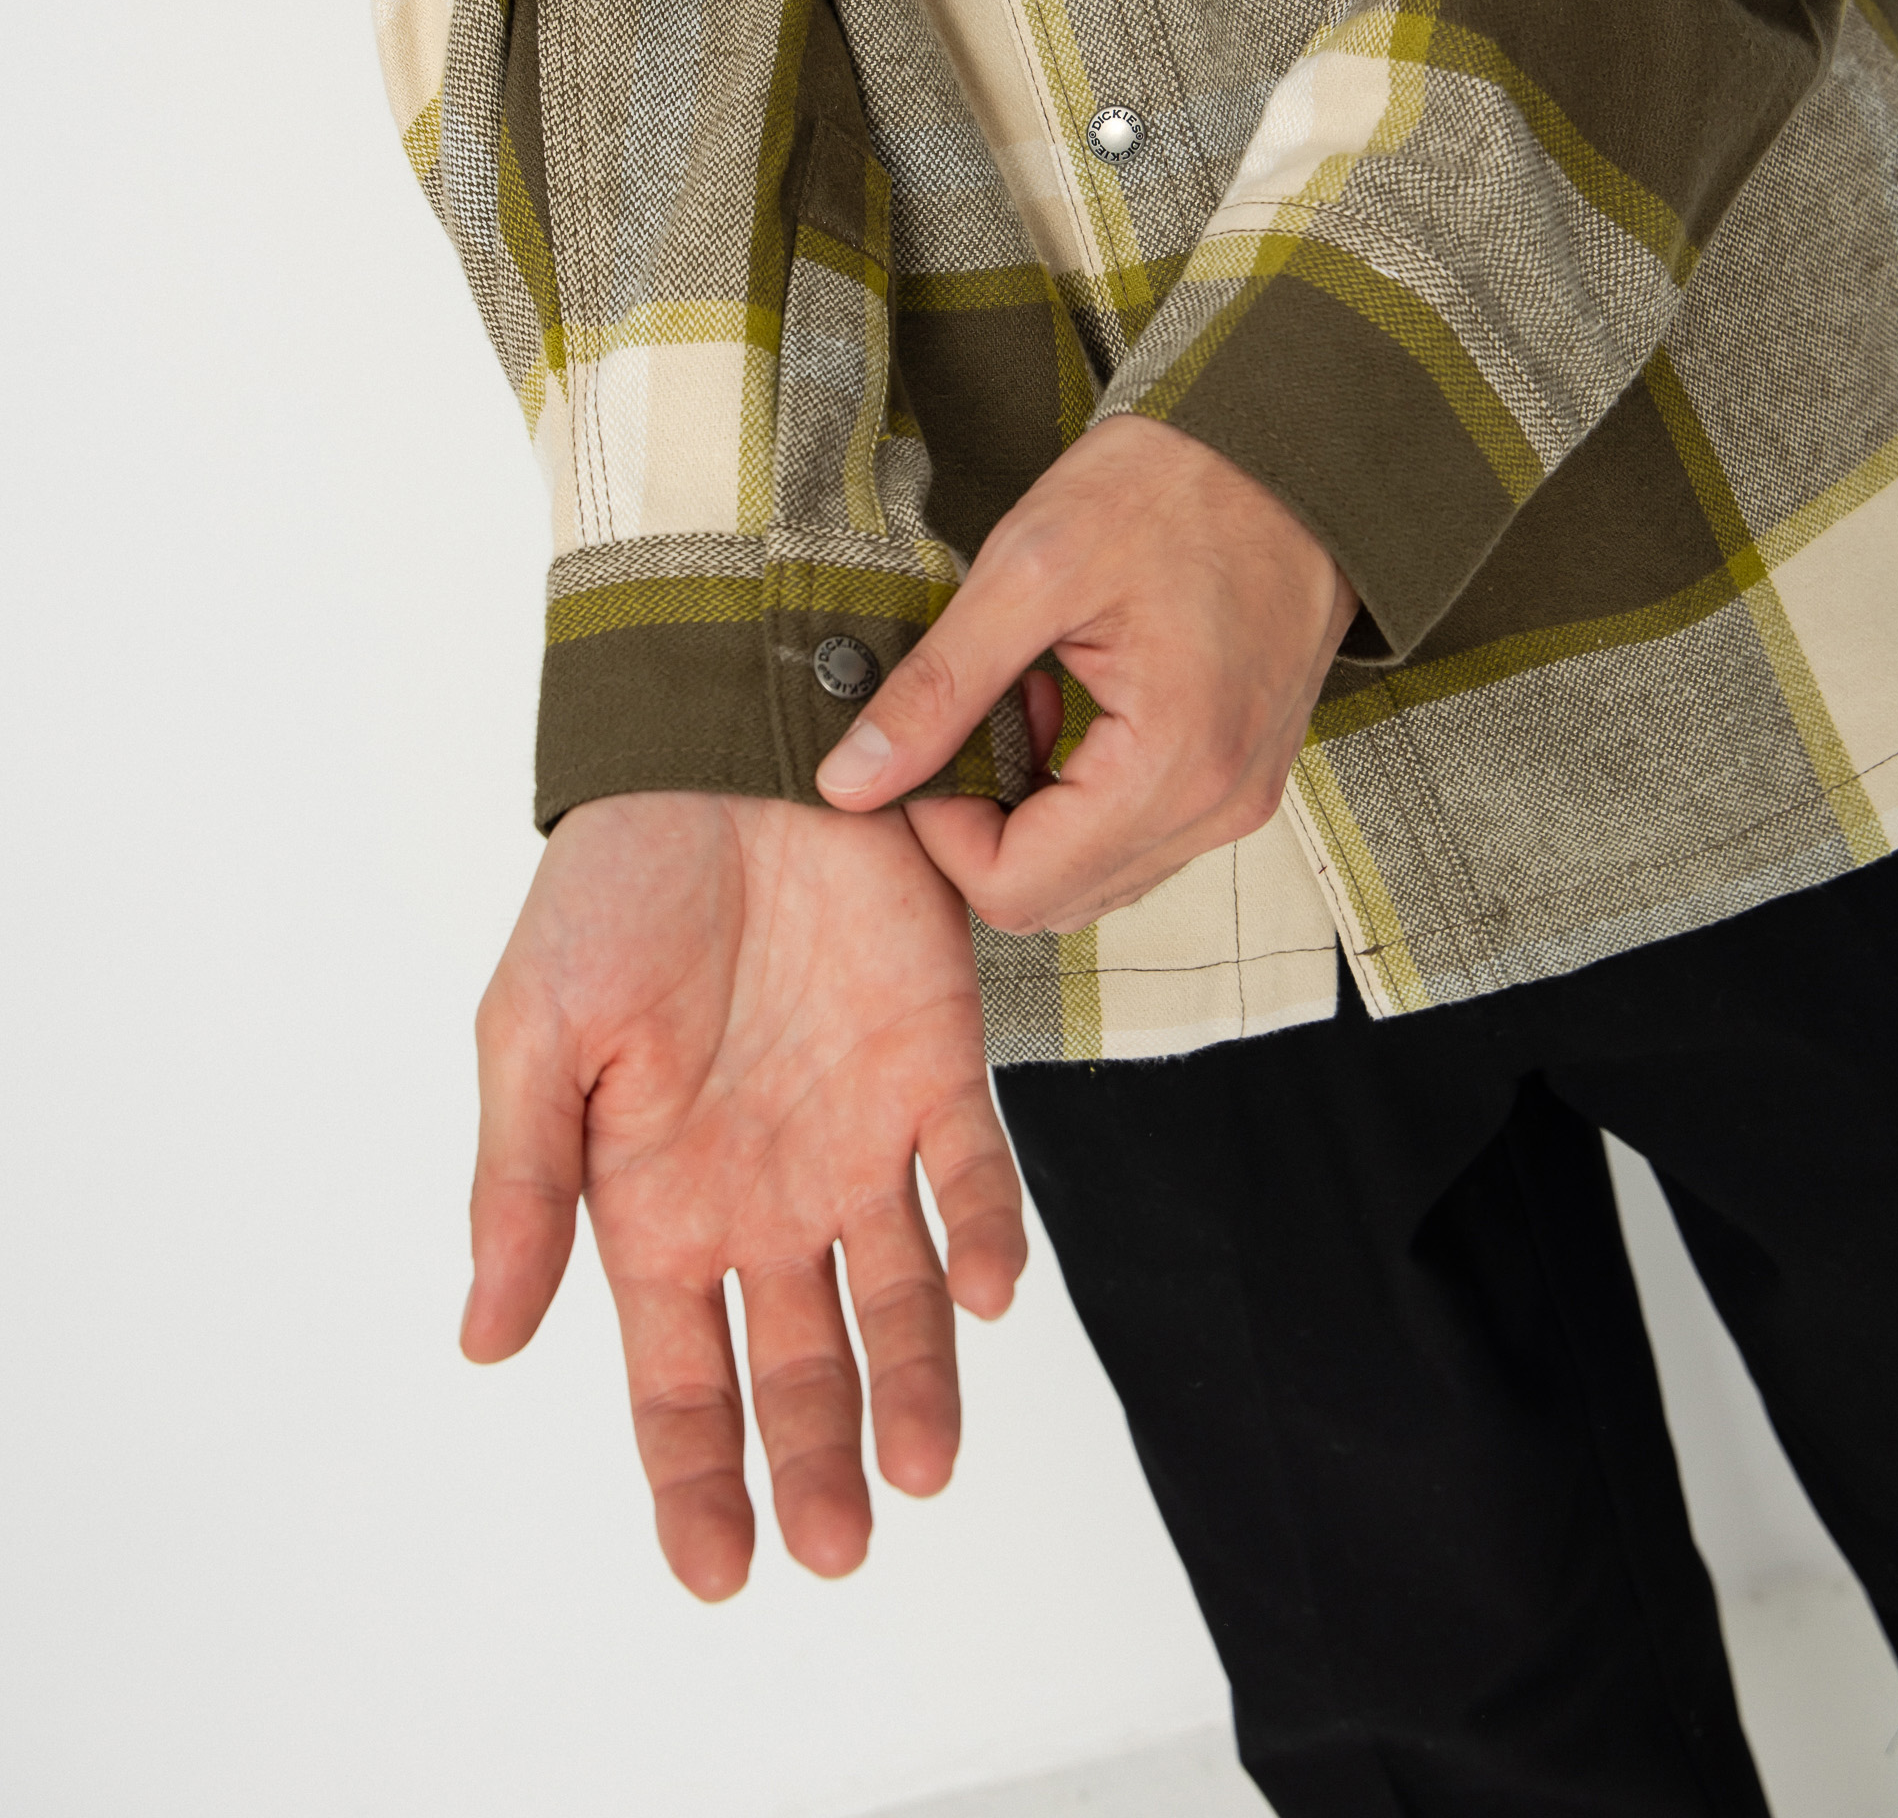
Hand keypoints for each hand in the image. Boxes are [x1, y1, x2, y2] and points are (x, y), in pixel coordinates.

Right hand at [460, 792, 1024, 1599]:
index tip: (717, 1572)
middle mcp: (763, 1197)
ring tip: (924, 1467)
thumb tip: (484, 1341)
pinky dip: (986, 1237)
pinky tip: (982, 1291)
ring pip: (901, 1300)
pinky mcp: (938, 1067)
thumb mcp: (534, 1032)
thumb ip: (523, 1185)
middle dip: (815, 1463)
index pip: (677, 1381)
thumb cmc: (613, 889)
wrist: (724, 754)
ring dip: (916, 1386)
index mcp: (655, 1205)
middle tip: (840, 1545)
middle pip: (797, 1366)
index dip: (695, 1480)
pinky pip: (973, 1176)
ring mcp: (857, 1138)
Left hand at [815, 418, 1356, 933]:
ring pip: (1092, 879)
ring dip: (1033, 814)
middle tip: (977, 713)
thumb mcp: (1027, 571)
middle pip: (1053, 899)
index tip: (928, 738)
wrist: (1286, 447)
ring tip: (1028, 697)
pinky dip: (1082, 800)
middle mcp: (1219, 807)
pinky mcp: (1240, 780)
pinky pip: (1137, 841)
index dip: (942, 830)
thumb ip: (937, 689)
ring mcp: (1238, 800)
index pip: (1016, 888)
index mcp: (1173, 765)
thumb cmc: (1169, 487)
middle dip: (985, 824)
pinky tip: (1070, 707)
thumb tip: (850, 781)